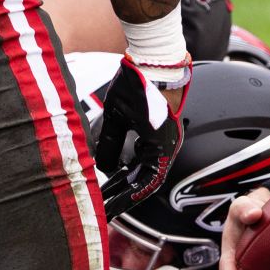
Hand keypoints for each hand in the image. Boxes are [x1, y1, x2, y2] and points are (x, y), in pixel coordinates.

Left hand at [95, 56, 185, 219]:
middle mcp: (167, 148)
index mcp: (161, 148)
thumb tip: (105, 167)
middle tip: (102, 206)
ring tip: (105, 192)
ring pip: (145, 170)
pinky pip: (146, 156)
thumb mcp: (116, 116)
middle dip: (122, 194)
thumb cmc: (139, 84)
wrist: (155, 59)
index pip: (144, 185)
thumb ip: (110, 143)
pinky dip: (131, 166)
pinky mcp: (159, 131)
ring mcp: (164, 140)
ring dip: (126, 181)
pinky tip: (116, 171)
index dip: (124, 199)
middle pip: (145, 181)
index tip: (107, 210)